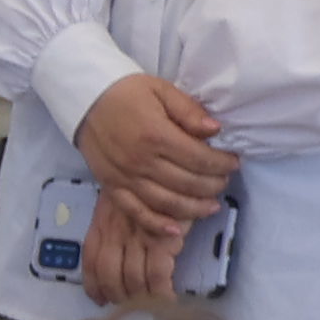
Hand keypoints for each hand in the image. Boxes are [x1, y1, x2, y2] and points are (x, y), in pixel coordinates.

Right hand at [78, 70, 234, 228]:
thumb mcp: (162, 90)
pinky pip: (137, 212)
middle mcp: (142, 161)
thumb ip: (188, 111)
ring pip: (167, 203)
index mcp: (156, 135)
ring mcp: (126, 178)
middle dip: (213, 185)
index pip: (199, 158)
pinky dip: (157, 224)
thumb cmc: (126, 92)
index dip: (222, 163)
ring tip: (211, 205)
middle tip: (224, 180)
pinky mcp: (112, 187)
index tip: (233, 162)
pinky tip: (177, 229)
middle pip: (187, 183)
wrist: (86, 99)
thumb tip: (215, 130)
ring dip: (194, 208)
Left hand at [81, 187, 192, 311]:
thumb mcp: (120, 199)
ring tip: (149, 304)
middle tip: (128, 306)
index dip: (93, 284)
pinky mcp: (162, 240)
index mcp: (102, 222)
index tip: (99, 299)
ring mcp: (138, 237)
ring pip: (132, 280)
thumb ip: (112, 223)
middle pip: (109, 275)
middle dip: (117, 295)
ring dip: (140, 298)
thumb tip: (114, 254)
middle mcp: (115, 232)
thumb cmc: (148, 183)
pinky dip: (161, 292)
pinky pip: (158, 277)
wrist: (171, 166)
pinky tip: (168, 298)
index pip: (91, 260)